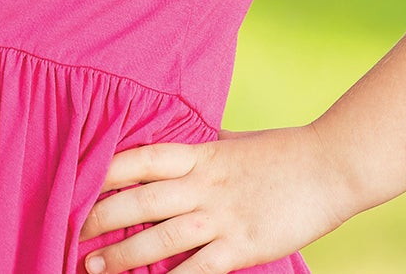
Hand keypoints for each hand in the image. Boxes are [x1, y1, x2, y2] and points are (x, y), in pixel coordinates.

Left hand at [77, 125, 353, 273]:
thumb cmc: (287, 154)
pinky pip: (197, 270)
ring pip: (160, 238)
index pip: (143, 158)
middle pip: (141, 200)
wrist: (335, 165)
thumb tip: (177, 159)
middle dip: (100, 216)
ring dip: (122, 255)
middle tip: (71, 231)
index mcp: (204, 154)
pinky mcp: (242, 245)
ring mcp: (223, 215)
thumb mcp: (238, 145)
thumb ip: (206, 153)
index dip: (106, 170)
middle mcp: (206, 184)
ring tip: (92, 266)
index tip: (77, 180)